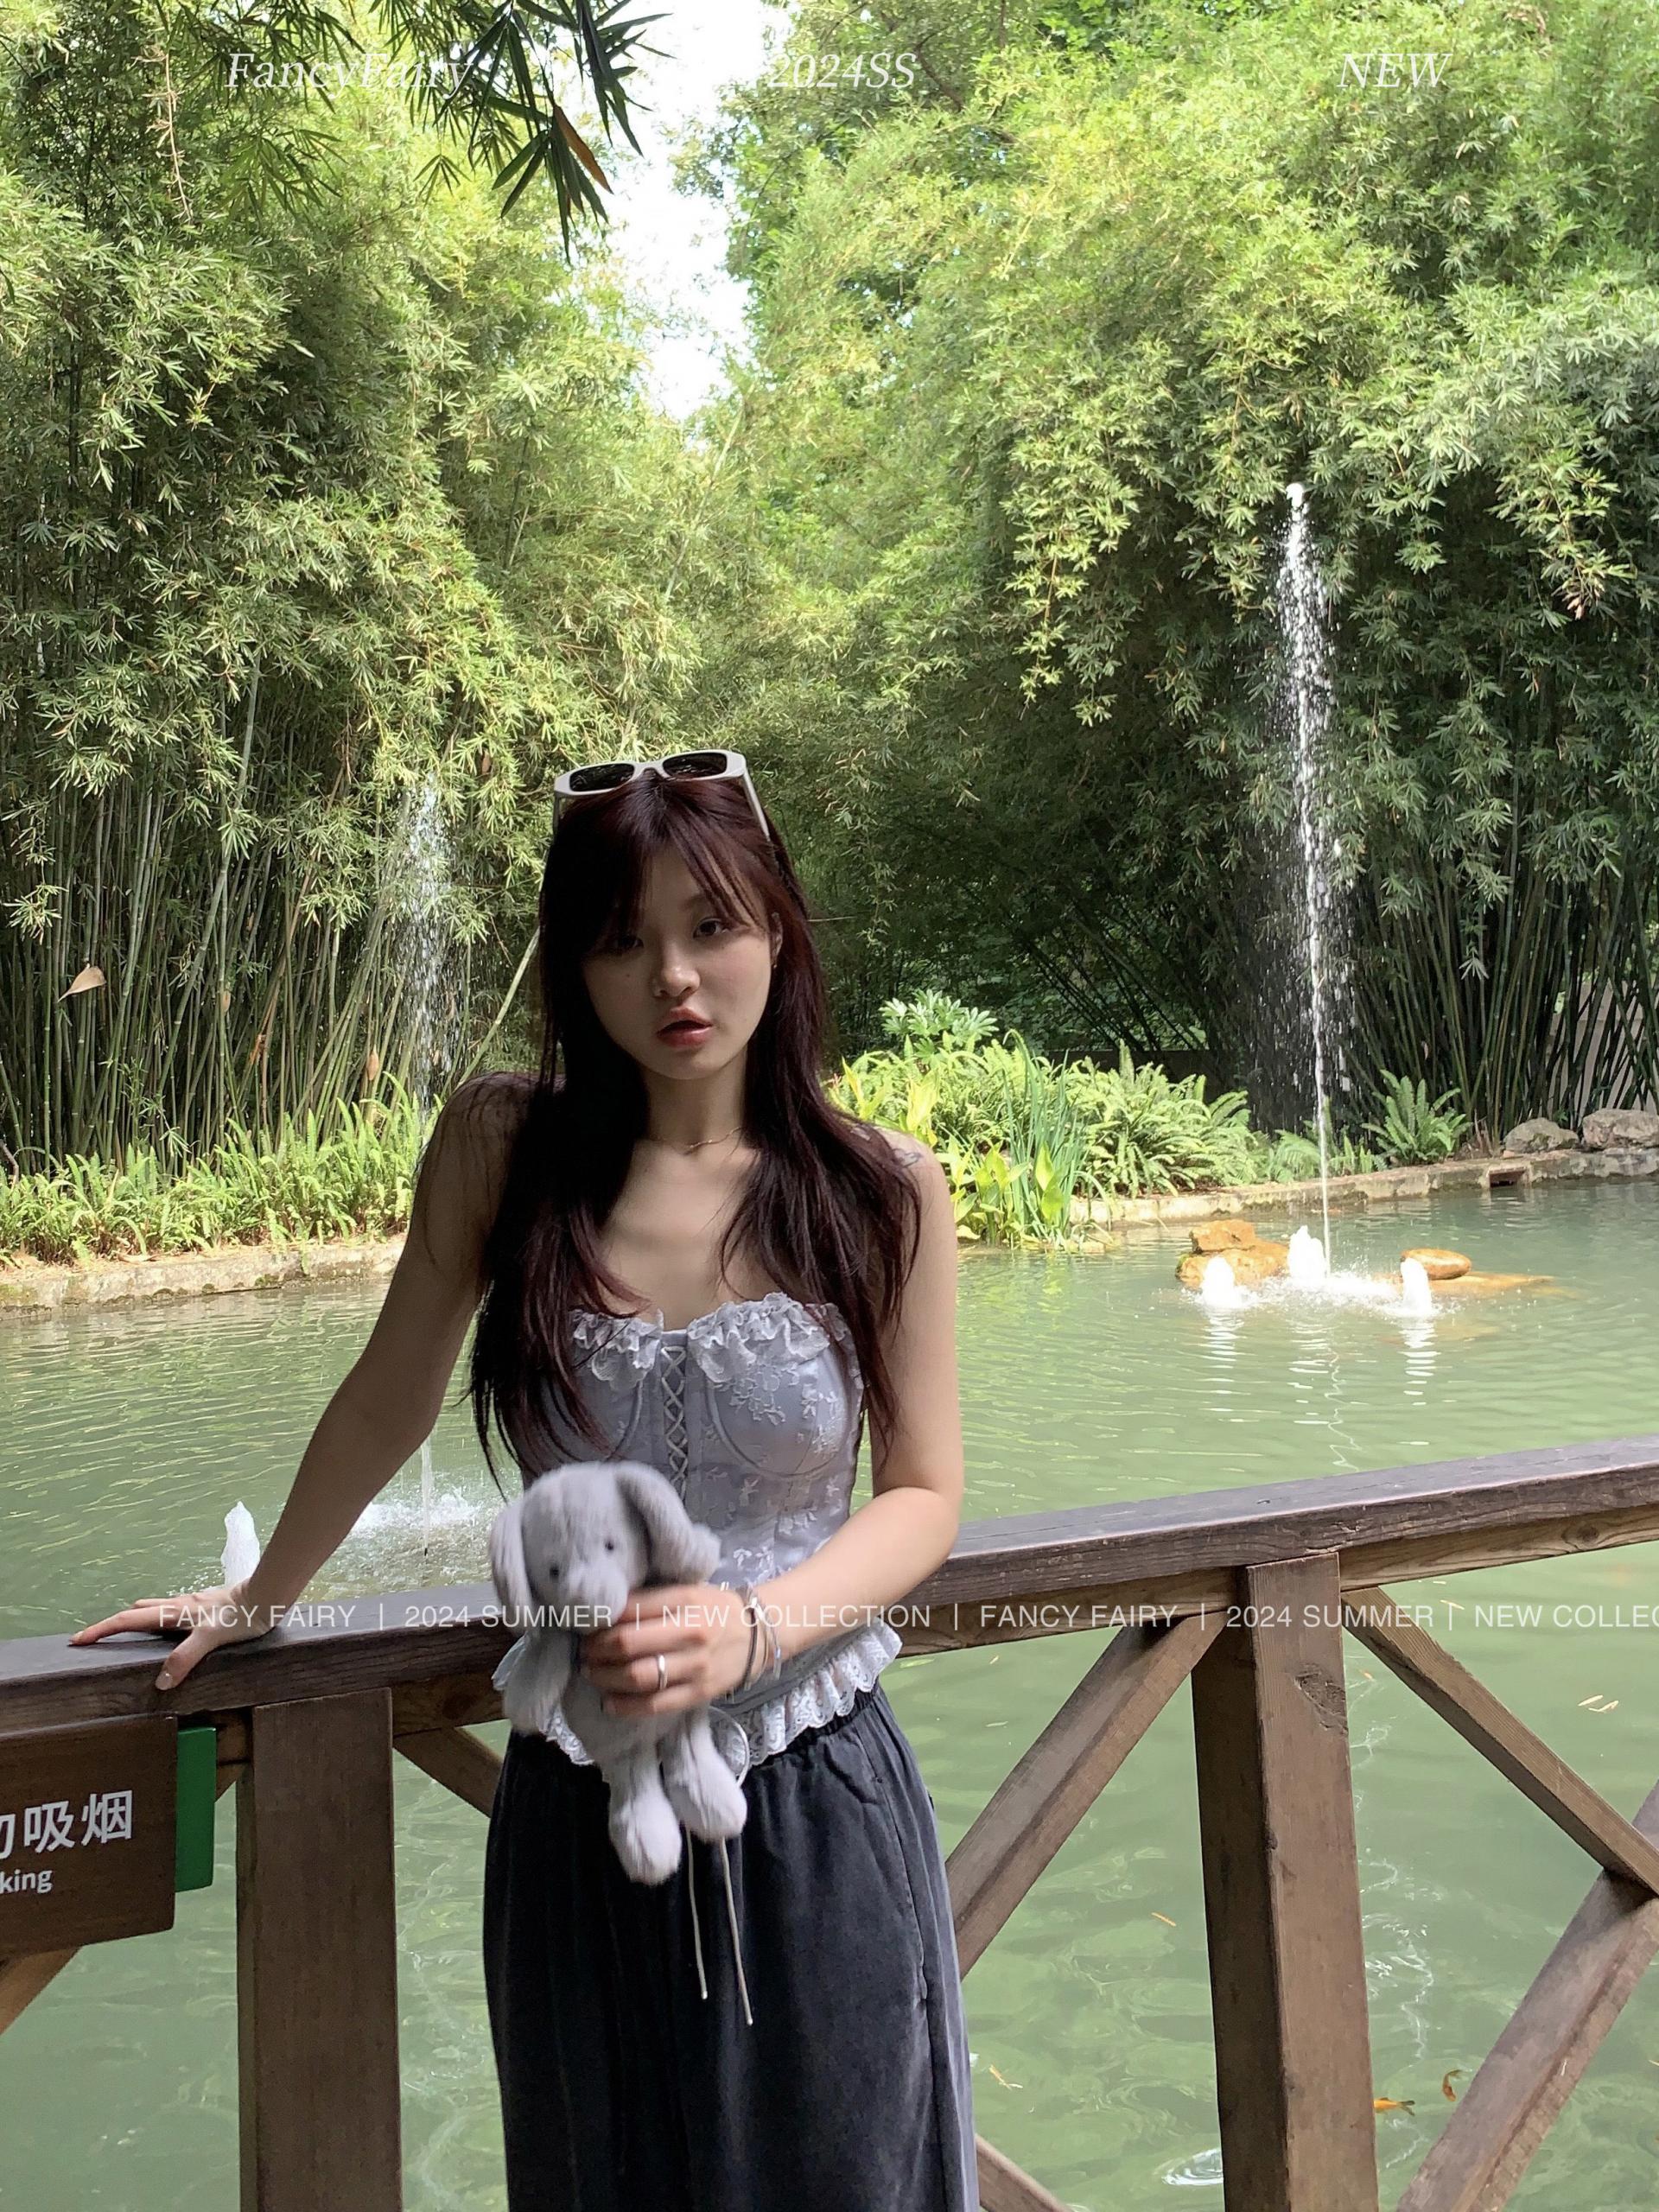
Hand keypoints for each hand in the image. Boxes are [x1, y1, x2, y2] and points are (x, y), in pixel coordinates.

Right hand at [68, 1581, 280, 1691]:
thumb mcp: (211, 1638)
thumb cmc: (241, 1615)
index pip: (128, 1619)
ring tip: (129, 1635)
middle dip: (113, 1625)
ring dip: (138, 1620)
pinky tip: (173, 1631)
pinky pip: (176, 1613)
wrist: (270, 1594)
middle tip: (96, 1639)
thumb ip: (185, 1658)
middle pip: (138, 1612)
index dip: (101, 1629)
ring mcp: (194, 1604)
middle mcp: (179, 1605)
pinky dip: (162, 1621)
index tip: (78, 1639)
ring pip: (157, 1609)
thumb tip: (160, 1682)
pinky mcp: (208, 1607)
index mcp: (174, 1611)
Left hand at [580, 1582, 762, 1717]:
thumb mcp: (687, 1590)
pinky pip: (655, 1704)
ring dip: (605, 1677)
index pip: (630, 1609)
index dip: (600, 1621)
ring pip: (637, 1676)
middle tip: (584, 1652)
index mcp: (685, 1599)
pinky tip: (610, 1702)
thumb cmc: (714, 1608)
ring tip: (592, 1674)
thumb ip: (651, 1598)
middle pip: (627, 1644)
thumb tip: (603, 1611)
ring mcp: (696, 1666)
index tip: (585, 1626)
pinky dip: (625, 1706)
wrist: (759, 1634)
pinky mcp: (699, 1693)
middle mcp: (690, 1632)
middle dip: (596, 1651)